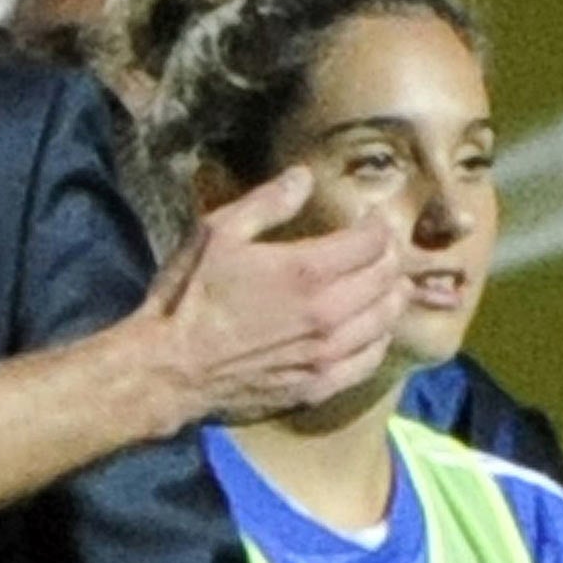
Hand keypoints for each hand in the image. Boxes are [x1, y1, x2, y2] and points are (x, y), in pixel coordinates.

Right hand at [143, 167, 407, 424]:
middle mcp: (328, 313)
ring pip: (387, 319)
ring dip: (392, 295)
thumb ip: (267, 203)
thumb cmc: (188, 296)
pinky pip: (370, 359)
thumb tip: (303, 177)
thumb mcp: (216, 234)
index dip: (377, 224)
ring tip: (383, 282)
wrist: (170, 369)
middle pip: (386, 278)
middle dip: (388, 255)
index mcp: (306, 271)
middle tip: (378, 246)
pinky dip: (379, 337)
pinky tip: (370, 327)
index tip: (369, 218)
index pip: (373, 242)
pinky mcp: (319, 384)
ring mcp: (326, 353)